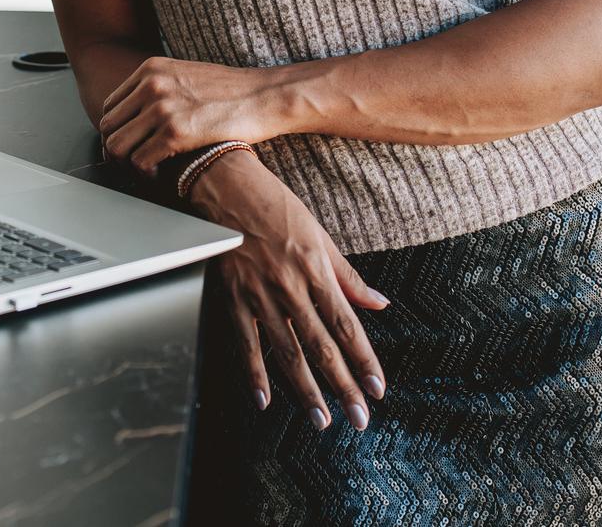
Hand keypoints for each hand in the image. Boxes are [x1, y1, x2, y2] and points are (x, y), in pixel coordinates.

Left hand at [97, 56, 288, 173]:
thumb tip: (140, 112)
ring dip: (126, 164)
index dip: (114, 130)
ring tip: (143, 170)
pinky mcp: (175, 133)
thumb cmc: (232, 91)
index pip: (111, 105)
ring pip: (117, 146)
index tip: (123, 145)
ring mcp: (161, 108)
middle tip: (128, 164)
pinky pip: (139, 160)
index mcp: (151, 70)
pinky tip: (157, 175)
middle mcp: (151, 85)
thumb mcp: (188, 75)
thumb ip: (161, 87)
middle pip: (108, 126)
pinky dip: (144, 173)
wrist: (264, 96)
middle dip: (114, 150)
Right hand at [188, 149, 389, 429]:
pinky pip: (245, 342)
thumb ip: (347, 274)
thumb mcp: (318, 232)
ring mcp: (259, 294)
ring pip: (287, 352)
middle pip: (321, 346)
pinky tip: (265, 399)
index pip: (346, 325)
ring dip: (306, 390)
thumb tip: (378, 302)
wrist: (223, 183)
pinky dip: (255, 373)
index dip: (364, 360)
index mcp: (315, 269)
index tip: (377, 388)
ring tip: (321, 419)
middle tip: (358, 419)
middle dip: (343, 386)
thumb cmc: (272, 203)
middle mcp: (290, 286)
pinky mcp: (231, 296)